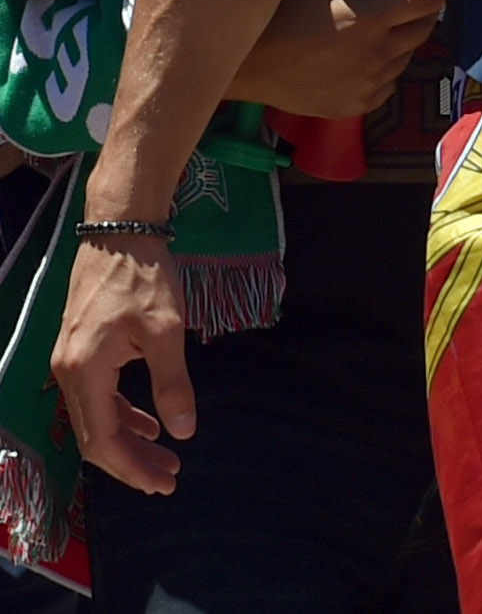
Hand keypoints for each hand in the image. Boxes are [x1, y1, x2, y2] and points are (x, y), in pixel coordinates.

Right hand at [52, 237, 191, 493]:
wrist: (120, 227)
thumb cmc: (144, 275)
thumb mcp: (166, 329)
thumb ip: (172, 382)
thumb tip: (184, 431)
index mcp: (85, 372)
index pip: (102, 441)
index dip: (132, 469)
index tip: (164, 482)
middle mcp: (68, 373)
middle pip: (95, 436)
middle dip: (132, 462)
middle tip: (169, 478)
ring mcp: (71, 360)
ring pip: (96, 417)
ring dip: (129, 439)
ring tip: (165, 456)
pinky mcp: (81, 349)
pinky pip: (98, 396)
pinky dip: (122, 413)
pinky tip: (148, 422)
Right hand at [225, 0, 441, 116]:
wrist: (246, 63)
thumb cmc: (278, 9)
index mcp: (372, 17)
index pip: (428, 0)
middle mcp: (378, 54)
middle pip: (424, 29)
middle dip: (420, 12)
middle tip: (404, 1)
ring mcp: (368, 84)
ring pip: (406, 58)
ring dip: (400, 41)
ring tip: (376, 29)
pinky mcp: (356, 106)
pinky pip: (387, 84)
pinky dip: (383, 69)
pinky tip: (362, 57)